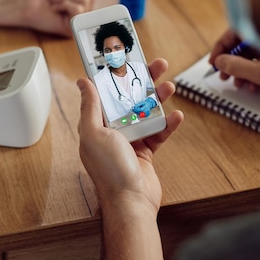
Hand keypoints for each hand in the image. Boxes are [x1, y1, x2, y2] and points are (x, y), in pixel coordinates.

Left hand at [77, 58, 183, 209]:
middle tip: (158, 64)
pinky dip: (169, 124)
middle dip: (144, 81)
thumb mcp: (94, 133)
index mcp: (96, 124)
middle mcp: (112, 130)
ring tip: (170, 86)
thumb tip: (83, 82)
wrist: (131, 202)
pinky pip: (159, 132)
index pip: (106, 92)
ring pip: (147, 112)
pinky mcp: (146, 151)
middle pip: (130, 98)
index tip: (126, 57)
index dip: (116, 74)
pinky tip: (177, 115)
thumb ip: (90, 106)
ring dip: (159, 99)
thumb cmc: (110, 170)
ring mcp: (130, 140)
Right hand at [209, 29, 259, 119]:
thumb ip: (237, 65)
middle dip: (231, 62)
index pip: (235, 33)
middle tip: (224, 74)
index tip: (214, 61)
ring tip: (240, 83)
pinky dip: (254, 74)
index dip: (221, 48)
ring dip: (242, 71)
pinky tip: (254, 86)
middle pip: (242, 45)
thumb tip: (221, 60)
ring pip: (251, 56)